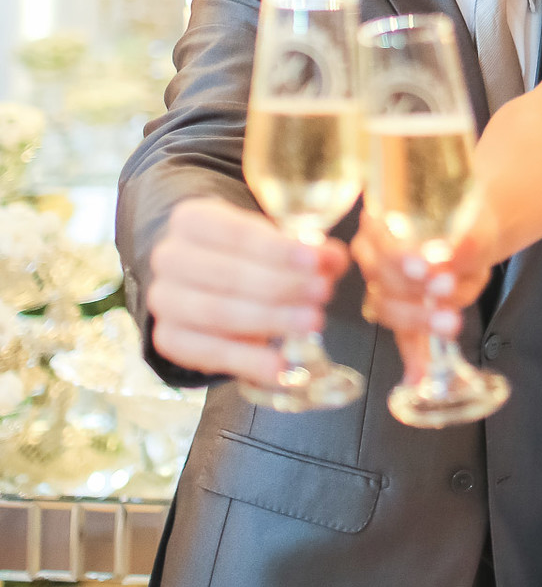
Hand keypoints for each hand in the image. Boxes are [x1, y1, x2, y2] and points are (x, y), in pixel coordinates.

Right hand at [147, 197, 348, 386]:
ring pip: (218, 313)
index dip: (278, 250)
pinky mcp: (168, 338)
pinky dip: (247, 362)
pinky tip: (280, 366)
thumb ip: (307, 251)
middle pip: (228, 276)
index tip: (316, 261)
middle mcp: (169, 257)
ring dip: (270, 321)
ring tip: (311, 323)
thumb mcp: (272, 242)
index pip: (236, 233)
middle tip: (322, 294)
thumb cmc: (244, 254)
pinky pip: (208, 354)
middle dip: (280, 287)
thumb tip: (333, 258)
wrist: (199, 280)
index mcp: (191, 220)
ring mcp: (164, 299)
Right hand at [350, 205, 496, 381]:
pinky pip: (402, 337)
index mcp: (380, 222)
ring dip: (418, 318)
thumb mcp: (473, 229)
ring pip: (387, 307)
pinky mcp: (400, 313)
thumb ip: (465, 242)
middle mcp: (371, 254)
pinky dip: (413, 356)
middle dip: (415, 292)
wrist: (471, 237)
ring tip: (449, 318)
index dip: (400, 257)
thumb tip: (453, 255)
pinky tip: (418, 373)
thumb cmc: (464, 227)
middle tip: (446, 291)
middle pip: (380, 279)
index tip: (425, 268)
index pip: (379, 241)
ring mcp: (381, 286)